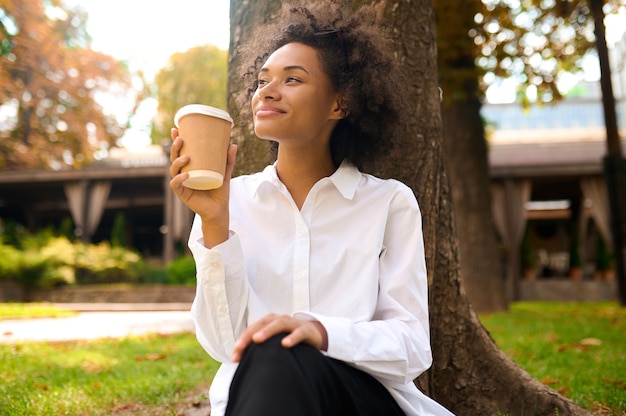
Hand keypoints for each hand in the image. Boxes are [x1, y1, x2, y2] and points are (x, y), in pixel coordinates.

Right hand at [169, 128, 236, 246]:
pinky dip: (179, 179)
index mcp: (190, 167)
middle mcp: (183, 174)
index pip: (180, 151)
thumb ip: (228, 160)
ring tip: (186, 157)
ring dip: (177, 162)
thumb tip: (233, 144)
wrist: (219, 210)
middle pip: (174, 158)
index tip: (176, 129)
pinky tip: (186, 175)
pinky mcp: (183, 194)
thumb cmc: (219, 191)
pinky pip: (176, 185)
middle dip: (175, 147)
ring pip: (173, 170)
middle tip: (181, 139)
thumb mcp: (224, 173)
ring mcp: (182, 184)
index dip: (176, 140)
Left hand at [231, 314, 327, 362]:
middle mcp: (279, 320)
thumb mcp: (273, 341)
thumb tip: (239, 361)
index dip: (242, 341)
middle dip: (249, 335)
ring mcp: (293, 323)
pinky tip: (285, 344)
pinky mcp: (306, 330)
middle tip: (239, 347)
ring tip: (257, 339)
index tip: (234, 357)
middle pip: (262, 324)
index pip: (252, 330)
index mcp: (269, 322)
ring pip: (279, 324)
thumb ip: (259, 347)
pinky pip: (299, 332)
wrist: (312, 333)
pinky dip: (292, 337)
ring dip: (267, 331)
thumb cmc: (288, 337)